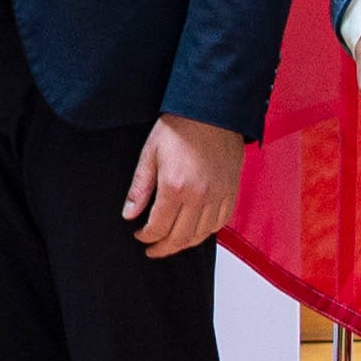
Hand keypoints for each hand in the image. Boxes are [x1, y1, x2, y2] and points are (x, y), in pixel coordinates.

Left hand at [123, 114, 243, 258]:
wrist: (212, 111)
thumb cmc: (180, 127)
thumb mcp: (150, 153)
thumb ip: (140, 188)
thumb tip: (129, 214)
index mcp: (175, 188)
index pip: (158, 227)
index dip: (146, 237)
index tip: (140, 236)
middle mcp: (200, 197)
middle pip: (180, 238)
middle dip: (163, 248)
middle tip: (152, 249)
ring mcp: (218, 196)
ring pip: (201, 235)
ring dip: (184, 243)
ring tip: (172, 243)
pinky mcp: (231, 191)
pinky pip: (221, 222)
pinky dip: (207, 232)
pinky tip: (196, 230)